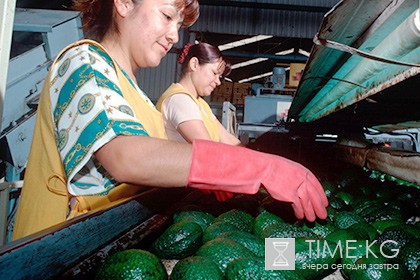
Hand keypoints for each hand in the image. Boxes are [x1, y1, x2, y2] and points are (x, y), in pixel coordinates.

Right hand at [188, 140, 327, 221]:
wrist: (257, 167)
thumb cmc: (264, 166)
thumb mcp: (279, 166)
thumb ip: (288, 173)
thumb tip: (291, 180)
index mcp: (299, 168)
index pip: (314, 181)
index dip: (321, 192)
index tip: (324, 200)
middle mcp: (300, 176)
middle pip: (315, 193)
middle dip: (320, 205)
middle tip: (324, 214)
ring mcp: (296, 185)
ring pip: (309, 201)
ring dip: (312, 211)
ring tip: (314, 219)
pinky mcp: (290, 194)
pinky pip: (299, 205)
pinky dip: (300, 212)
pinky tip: (300, 217)